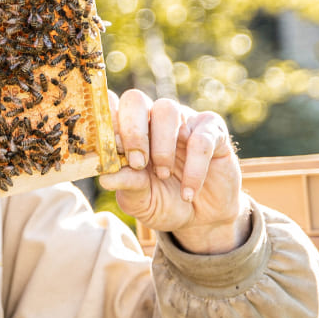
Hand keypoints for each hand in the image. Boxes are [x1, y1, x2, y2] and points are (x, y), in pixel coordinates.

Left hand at [99, 89, 250, 254]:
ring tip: (164, 176)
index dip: (105, 122)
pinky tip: (188, 193)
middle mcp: (152, 119)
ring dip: (162, 146)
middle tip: (137, 163)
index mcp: (127, 130)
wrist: (202, 218)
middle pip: (135, 99)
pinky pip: (201, 139)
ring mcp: (183, 121)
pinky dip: (194, 168)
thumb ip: (125, 186)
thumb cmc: (164, 202)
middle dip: (132, 131)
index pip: (109, 106)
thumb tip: (105, 177)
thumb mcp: (139, 201)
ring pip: (166, 109)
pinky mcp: (213, 131)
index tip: (109, 150)